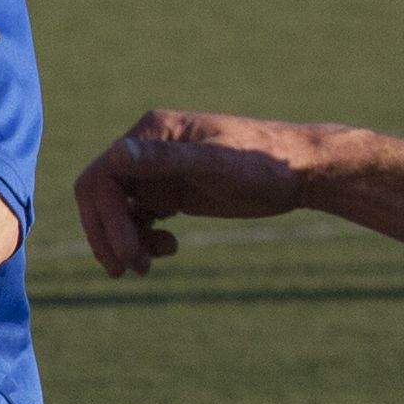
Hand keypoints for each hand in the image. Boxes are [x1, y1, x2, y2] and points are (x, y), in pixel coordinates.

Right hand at [73, 108, 343, 279]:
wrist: (302, 171)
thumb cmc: (265, 163)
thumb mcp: (215, 164)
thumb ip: (165, 160)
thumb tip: (116, 151)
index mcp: (154, 133)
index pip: (102, 179)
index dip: (106, 219)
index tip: (129, 253)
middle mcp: (150, 148)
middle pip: (102, 197)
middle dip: (110, 235)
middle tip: (129, 270)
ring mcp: (160, 171)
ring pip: (117, 211)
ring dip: (124, 241)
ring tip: (147, 267)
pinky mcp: (173, 192)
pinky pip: (139, 218)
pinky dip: (143, 239)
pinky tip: (169, 248)